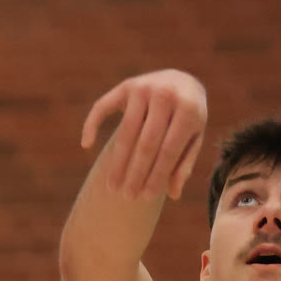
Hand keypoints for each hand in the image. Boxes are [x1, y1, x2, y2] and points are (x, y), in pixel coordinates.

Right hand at [81, 69, 207, 201]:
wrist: (182, 82)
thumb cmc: (188, 120)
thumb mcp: (194, 139)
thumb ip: (185, 164)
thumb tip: (173, 194)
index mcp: (188, 109)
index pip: (168, 150)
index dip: (156, 175)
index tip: (146, 198)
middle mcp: (165, 94)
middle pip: (147, 143)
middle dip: (136, 173)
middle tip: (128, 197)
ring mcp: (144, 87)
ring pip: (126, 131)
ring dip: (118, 162)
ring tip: (112, 187)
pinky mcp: (127, 86)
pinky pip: (104, 106)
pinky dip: (92, 123)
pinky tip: (86, 144)